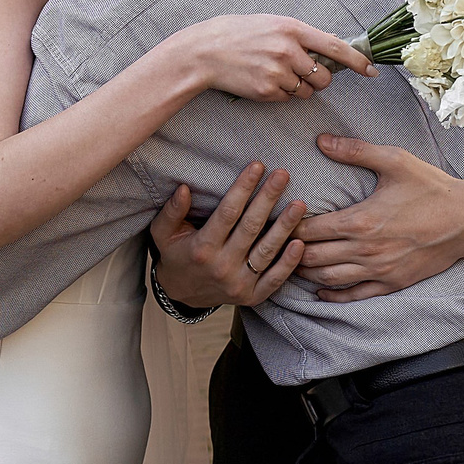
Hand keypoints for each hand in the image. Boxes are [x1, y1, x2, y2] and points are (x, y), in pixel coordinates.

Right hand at [149, 164, 307, 308]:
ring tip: (299, 204)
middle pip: (251, 227)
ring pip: (266, 251)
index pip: (227, 213)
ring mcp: (238, 284)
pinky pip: (274, 279)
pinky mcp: (252, 297)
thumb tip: (184, 188)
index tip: (257, 166)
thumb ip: (171, 211)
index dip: (243, 188)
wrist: (181, 295)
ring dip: (285, 226)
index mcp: (202, 248)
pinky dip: (289, 263)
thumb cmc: (175, 255)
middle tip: (282, 175)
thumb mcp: (163, 232)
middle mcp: (221, 266)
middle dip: (268, 198)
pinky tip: (300, 243)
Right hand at [170, 15, 375, 102]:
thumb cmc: (239, 34)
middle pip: (324, 77)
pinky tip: (263, 80)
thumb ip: (299, 36)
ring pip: (307, 91)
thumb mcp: (272, 24)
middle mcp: (288, 50)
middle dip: (319, 79)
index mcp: (292, 28)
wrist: (206, 51)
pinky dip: (281, 94)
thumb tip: (328, 48)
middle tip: (302, 72)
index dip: (357, 61)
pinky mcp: (267, 91)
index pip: (334, 46)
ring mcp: (277, 72)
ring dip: (299, 88)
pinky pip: (288, 99)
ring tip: (275, 73)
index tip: (371, 71)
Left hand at [294, 134, 463, 302]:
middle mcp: (366, 251)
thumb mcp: (395, 160)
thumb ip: (355, 150)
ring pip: (329, 279)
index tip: (279, 220)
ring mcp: (379, 271)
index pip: (310, 230)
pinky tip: (320, 291)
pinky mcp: (392, 283)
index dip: (290, 226)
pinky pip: (355, 295)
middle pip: (314, 257)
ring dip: (306, 273)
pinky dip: (333, 295)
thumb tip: (321, 140)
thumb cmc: (431, 187)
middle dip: (291, 250)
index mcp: (361, 221)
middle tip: (278, 242)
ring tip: (292, 262)